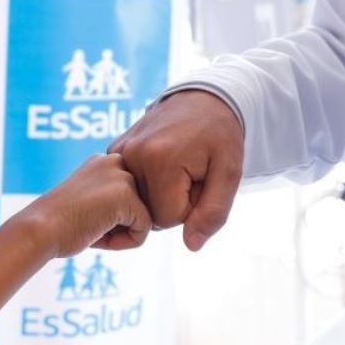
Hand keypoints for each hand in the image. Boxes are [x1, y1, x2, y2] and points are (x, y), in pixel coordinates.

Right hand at [23, 153, 151, 257]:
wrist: (39, 230)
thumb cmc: (58, 225)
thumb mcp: (90, 203)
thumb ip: (114, 202)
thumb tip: (147, 216)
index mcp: (104, 161)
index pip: (129, 197)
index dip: (111, 218)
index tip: (84, 219)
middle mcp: (116, 162)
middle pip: (139, 207)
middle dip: (119, 225)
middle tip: (88, 226)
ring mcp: (123, 177)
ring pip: (144, 218)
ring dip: (120, 234)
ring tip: (91, 230)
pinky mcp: (128, 196)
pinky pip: (144, 230)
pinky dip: (123, 243)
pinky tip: (98, 237)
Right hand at [110, 90, 243, 250]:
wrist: (204, 98)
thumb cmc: (220, 137)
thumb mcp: (229, 175)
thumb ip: (213, 213)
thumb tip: (190, 245)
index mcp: (160, 160)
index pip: (168, 219)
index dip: (190, 207)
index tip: (202, 180)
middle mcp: (133, 154)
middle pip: (150, 211)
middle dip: (174, 201)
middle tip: (192, 172)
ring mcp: (120, 150)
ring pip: (138, 200)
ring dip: (160, 192)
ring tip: (179, 166)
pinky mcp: (115, 148)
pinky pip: (129, 185)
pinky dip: (147, 182)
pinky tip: (163, 163)